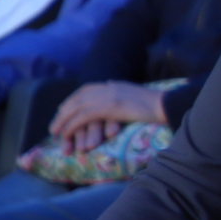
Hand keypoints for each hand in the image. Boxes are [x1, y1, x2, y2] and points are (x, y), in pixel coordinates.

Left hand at [50, 82, 167, 152]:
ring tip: (55, 133)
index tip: (62, 112)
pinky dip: (72, 125)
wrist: (166, 105)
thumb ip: (122, 100)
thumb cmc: (156, 107)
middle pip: (78, 99)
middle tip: (54, 126)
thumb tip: (114, 108)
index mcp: (113, 85)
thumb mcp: (134, 100)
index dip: (72, 102)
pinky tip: (66, 134)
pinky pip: (83, 116)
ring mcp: (108, 95)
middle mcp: (107, 87)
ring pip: (77, 108)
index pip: (85, 91)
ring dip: (63, 121)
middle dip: (63, 113)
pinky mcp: (109, 106)